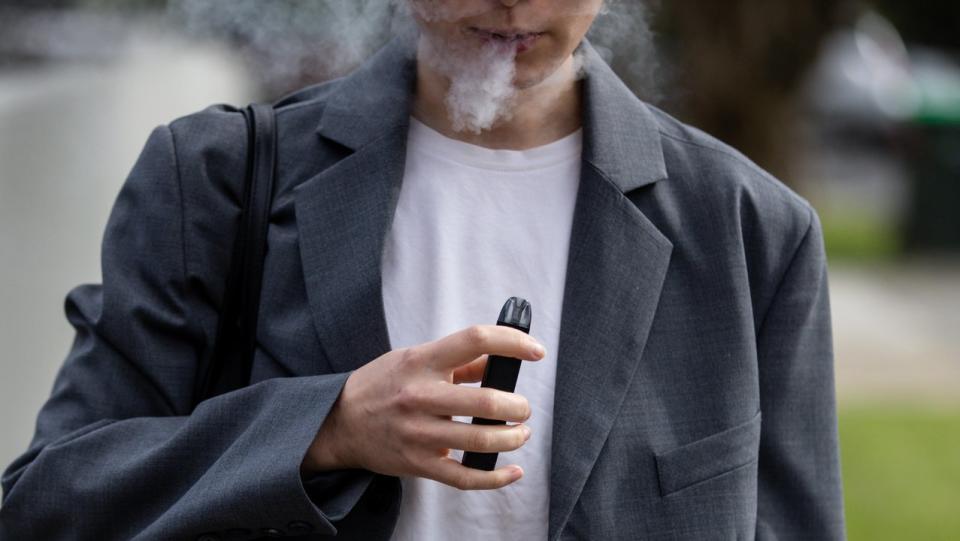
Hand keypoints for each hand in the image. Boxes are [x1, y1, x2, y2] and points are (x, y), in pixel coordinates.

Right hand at [301, 324, 545, 489]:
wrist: (338, 422)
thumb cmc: (380, 385)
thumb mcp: (413, 358)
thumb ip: (457, 361)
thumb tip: (499, 359)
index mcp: (422, 362)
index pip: (475, 340)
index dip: (512, 342)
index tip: (535, 351)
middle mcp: (421, 395)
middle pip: (485, 400)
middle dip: (517, 406)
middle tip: (522, 408)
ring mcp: (419, 433)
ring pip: (480, 440)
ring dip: (512, 437)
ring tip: (519, 433)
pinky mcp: (419, 463)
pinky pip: (465, 476)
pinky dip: (496, 477)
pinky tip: (512, 471)